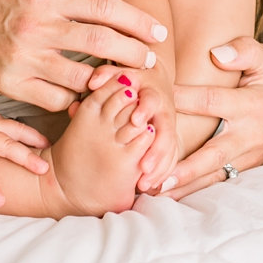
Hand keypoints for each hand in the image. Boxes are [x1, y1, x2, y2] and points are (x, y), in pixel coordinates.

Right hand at [0, 0, 167, 112]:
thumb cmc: (3, 0)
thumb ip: (73, 1)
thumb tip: (115, 15)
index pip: (104, 7)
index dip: (136, 21)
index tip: (157, 32)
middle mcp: (37, 26)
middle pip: (99, 42)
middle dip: (132, 53)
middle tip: (149, 61)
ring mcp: (24, 57)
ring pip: (81, 77)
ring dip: (105, 82)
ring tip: (118, 81)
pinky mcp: (12, 84)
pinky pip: (56, 99)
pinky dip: (74, 99)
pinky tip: (82, 94)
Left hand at [85, 62, 176, 192]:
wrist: (154, 84)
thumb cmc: (132, 82)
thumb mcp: (120, 74)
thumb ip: (106, 75)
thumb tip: (92, 82)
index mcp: (152, 94)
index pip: (151, 101)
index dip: (145, 110)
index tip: (135, 121)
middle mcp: (164, 113)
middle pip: (166, 132)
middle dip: (157, 151)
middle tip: (144, 168)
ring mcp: (168, 130)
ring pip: (170, 150)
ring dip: (159, 168)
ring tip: (145, 185)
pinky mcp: (169, 142)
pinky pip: (170, 160)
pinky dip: (162, 174)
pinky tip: (151, 188)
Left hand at [163, 36, 262, 199]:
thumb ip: (244, 50)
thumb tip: (217, 53)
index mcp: (253, 105)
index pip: (211, 102)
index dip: (181, 100)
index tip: (152, 102)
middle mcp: (250, 135)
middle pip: (213, 153)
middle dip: (185, 166)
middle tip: (155, 174)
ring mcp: (247, 158)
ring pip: (213, 175)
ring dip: (184, 185)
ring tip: (155, 191)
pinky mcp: (242, 171)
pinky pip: (216, 182)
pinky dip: (193, 191)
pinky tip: (168, 195)